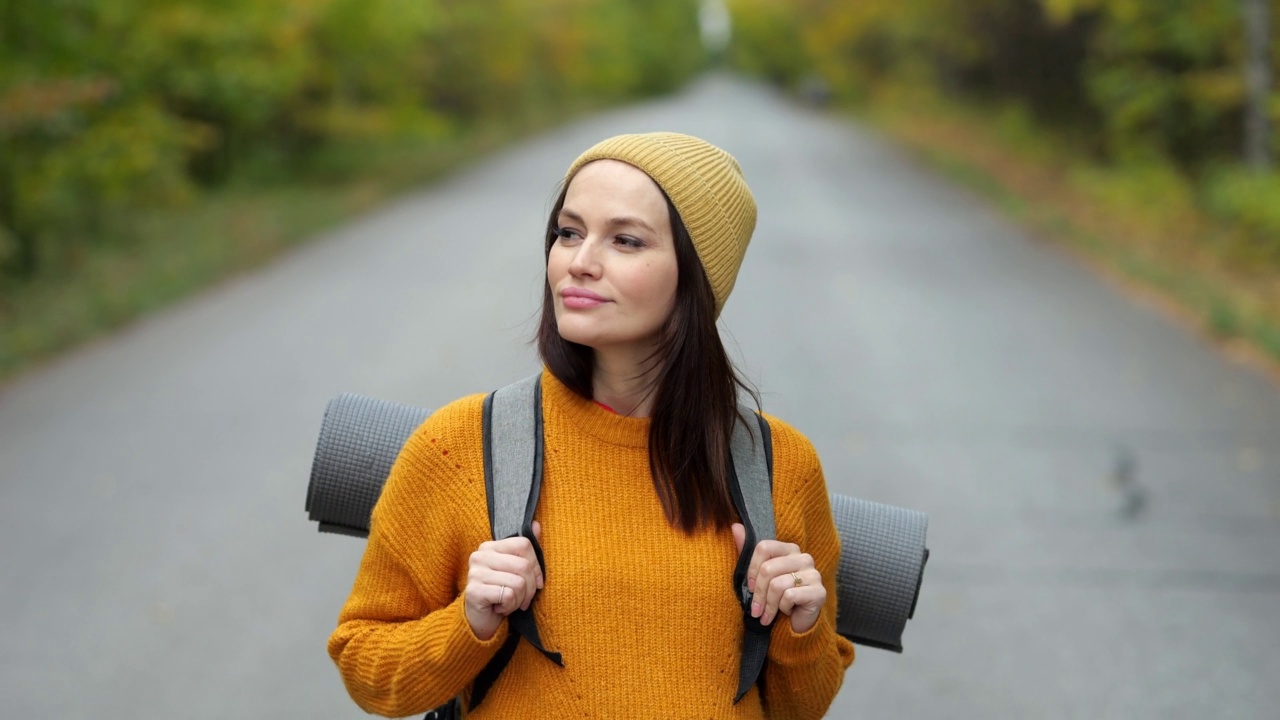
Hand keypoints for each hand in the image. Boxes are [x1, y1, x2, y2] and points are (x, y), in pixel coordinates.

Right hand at [464, 521, 544, 639]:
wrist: (480, 621)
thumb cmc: (501, 594)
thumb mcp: (515, 571)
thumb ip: (526, 549)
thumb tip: (537, 524)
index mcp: (489, 547)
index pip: (524, 545)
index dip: (536, 566)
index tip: (534, 582)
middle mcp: (479, 556)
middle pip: (524, 566)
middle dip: (530, 588)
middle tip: (521, 598)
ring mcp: (474, 573)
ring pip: (518, 583)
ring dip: (519, 599)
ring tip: (508, 603)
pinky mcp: (474, 591)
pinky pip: (509, 595)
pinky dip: (510, 606)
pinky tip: (499, 608)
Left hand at [732, 523, 824, 633]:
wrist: (797, 623)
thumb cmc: (777, 597)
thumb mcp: (759, 575)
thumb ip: (747, 551)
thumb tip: (735, 526)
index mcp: (789, 549)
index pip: (764, 547)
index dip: (752, 569)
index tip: (750, 587)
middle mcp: (804, 558)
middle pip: (768, 569)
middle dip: (759, 594)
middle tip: (756, 610)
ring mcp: (813, 574)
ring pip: (777, 585)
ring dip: (769, 605)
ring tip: (767, 615)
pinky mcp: (819, 591)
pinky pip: (789, 596)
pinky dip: (783, 608)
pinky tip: (787, 612)